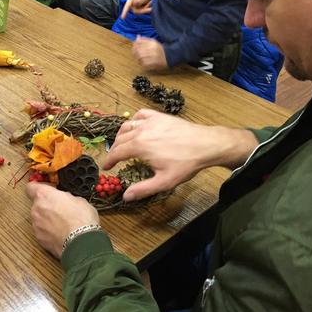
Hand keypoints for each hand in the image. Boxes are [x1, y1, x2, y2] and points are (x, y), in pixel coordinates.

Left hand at [27, 182, 98, 258]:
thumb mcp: (79, 200)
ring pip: (39, 218)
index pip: (31, 187)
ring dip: (48, 219)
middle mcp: (36, 209)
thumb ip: (66, 197)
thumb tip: (65, 199)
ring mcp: (36, 225)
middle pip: (37, 204)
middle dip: (47, 205)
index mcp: (44, 195)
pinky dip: (49, 231)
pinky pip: (42, 231)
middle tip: (61, 208)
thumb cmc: (81, 220)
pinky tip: (61, 232)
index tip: (46, 189)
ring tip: (63, 223)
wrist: (81, 243)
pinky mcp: (39, 239)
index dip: (39, 188)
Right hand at [104, 110, 258, 200]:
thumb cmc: (185, 163)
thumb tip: (126, 197)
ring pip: (127, 126)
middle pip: (120, 139)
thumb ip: (143, 189)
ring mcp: (150, 121)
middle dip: (114, 150)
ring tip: (120, 143)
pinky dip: (134, 120)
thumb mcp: (164, 181)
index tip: (106, 167)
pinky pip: (140, 115)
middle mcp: (141, 131)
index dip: (109, 161)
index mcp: (139, 146)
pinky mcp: (159, 116)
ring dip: (121, 135)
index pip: (117, 153)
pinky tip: (135, 126)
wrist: (205, 144)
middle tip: (114, 159)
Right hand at [121, 0, 155, 18]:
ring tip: (151, 2)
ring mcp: (135, 5)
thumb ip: (139, 1)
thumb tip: (133, 4)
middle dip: (143, 10)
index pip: (127, 6)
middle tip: (151, 8)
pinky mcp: (138, 7)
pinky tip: (149, 3)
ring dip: (146, 8)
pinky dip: (146, 7)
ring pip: (139, 11)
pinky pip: (141, 10)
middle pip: (135, 11)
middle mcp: (132, 2)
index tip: (122, 18)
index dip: (124, 12)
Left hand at [132, 36, 167, 70]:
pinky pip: (143, 63)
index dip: (134, 45)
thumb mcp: (153, 42)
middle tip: (135, 54)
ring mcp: (153, 57)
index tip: (134, 47)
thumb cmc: (159, 49)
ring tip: (139, 58)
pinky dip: (141, 63)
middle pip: (138, 51)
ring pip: (140, 57)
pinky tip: (142, 62)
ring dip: (137, 58)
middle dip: (135, 53)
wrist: (169, 57)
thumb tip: (137, 36)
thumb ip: (145, 39)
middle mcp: (153, 49)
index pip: (139, 43)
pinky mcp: (154, 63)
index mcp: (152, 43)